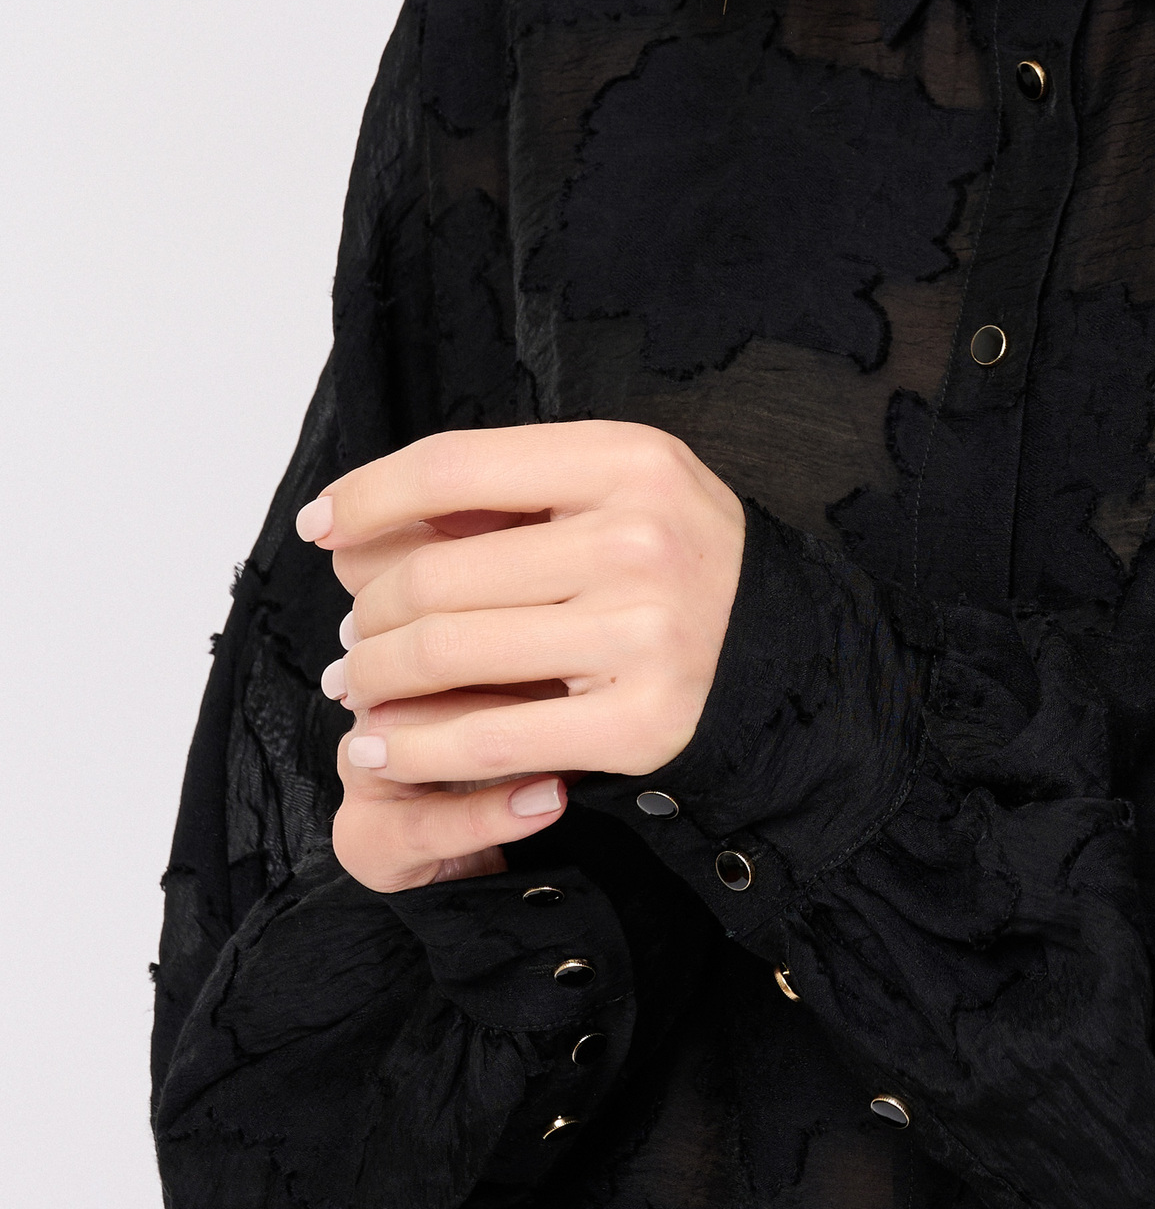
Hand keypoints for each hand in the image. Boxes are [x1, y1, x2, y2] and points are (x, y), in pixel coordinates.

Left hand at [300, 422, 746, 890]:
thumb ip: (498, 495)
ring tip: (360, 685)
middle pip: (439, 574)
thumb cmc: (669, 558)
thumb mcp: (608, 488)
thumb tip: (352, 531)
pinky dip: (414, 749)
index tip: (320, 524)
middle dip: (369, 613)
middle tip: (353, 638)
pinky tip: (383, 749)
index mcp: (628, 459)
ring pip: (447, 654)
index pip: (456, 465)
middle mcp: (639, 538)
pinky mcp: (641, 721)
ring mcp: (644, 631)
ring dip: (376, 678)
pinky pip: (486, 740)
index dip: (369, 493)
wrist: (779, 648)